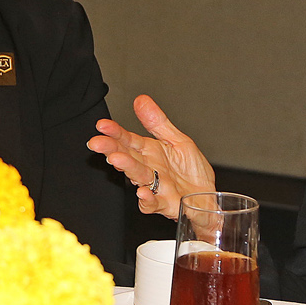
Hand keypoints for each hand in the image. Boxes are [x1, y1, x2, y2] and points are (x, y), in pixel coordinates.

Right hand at [87, 94, 215, 218]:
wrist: (208, 198)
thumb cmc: (192, 172)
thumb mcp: (178, 140)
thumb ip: (158, 122)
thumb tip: (141, 100)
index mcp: (150, 152)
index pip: (128, 140)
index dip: (115, 132)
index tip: (102, 125)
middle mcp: (148, 169)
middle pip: (126, 156)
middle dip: (110, 149)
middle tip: (97, 143)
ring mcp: (155, 187)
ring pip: (137, 177)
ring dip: (126, 168)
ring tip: (116, 159)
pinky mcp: (165, 204)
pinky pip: (153, 204)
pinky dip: (147, 200)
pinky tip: (143, 192)